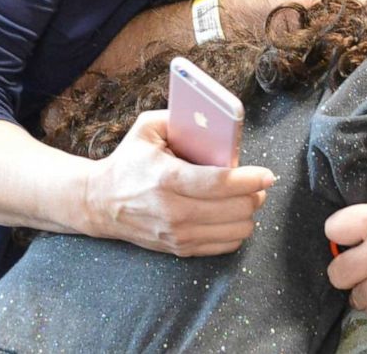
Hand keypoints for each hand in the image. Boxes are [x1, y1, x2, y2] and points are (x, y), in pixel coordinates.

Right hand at [82, 109, 274, 255]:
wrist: (98, 203)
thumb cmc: (128, 161)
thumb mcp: (147, 129)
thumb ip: (181, 118)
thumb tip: (217, 121)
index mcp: (168, 178)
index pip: (220, 184)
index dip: (250, 179)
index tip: (267, 174)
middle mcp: (174, 211)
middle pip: (236, 209)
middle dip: (255, 193)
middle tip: (258, 182)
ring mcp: (177, 234)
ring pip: (236, 230)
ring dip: (248, 212)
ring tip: (245, 197)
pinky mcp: (179, 249)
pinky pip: (225, 245)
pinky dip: (236, 230)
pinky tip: (230, 214)